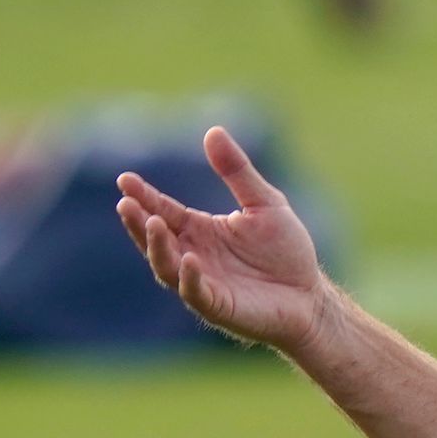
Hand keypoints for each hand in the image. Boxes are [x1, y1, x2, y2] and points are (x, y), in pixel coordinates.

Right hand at [115, 127, 335, 354]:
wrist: (311, 296)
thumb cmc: (286, 252)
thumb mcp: (265, 203)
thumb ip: (237, 172)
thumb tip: (213, 131)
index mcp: (199, 229)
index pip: (163, 209)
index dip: (144, 196)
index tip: (125, 179)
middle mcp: (192, 254)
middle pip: (154, 237)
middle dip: (138, 220)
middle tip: (126, 202)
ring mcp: (202, 281)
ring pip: (166, 265)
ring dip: (156, 245)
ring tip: (152, 223)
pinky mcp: (218, 306)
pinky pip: (195, 292)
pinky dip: (189, 276)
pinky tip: (189, 259)